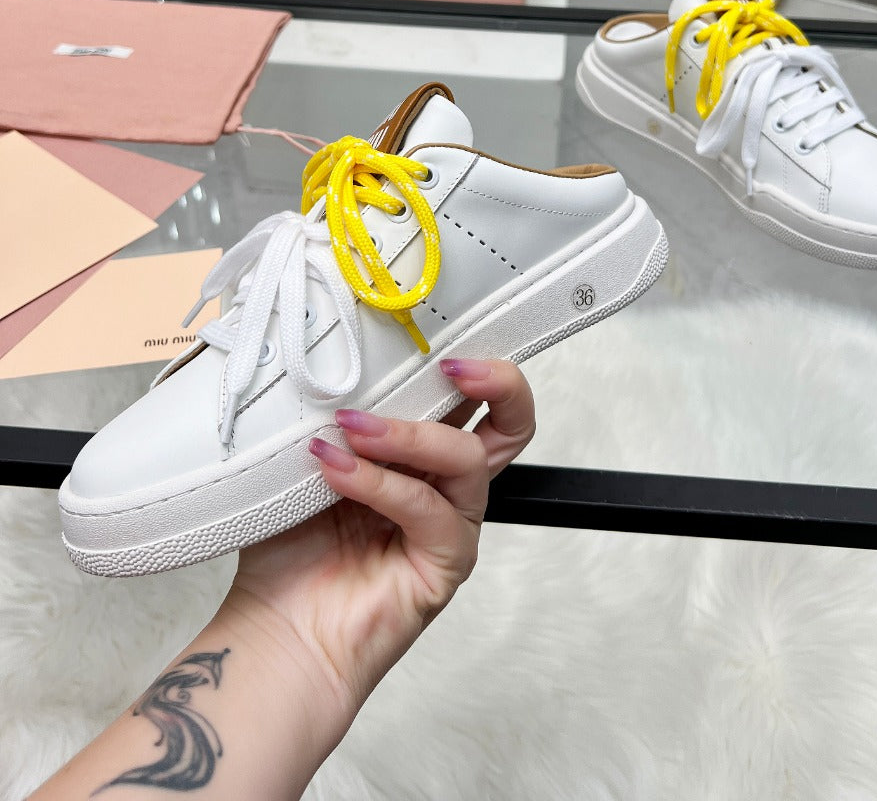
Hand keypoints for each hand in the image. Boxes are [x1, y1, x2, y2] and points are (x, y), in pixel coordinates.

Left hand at [221, 358, 534, 722]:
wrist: (277, 632)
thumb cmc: (290, 550)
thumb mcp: (308, 459)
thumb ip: (333, 414)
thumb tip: (332, 359)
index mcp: (419, 451)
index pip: (469, 395)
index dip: (468, 360)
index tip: (430, 332)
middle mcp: (444, 484)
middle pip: (512, 423)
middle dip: (497, 381)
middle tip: (450, 365)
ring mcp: (450, 524)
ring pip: (468, 458)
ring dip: (409, 433)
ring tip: (352, 427)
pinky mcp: (445, 564)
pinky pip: (429, 511)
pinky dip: (381, 483)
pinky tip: (336, 471)